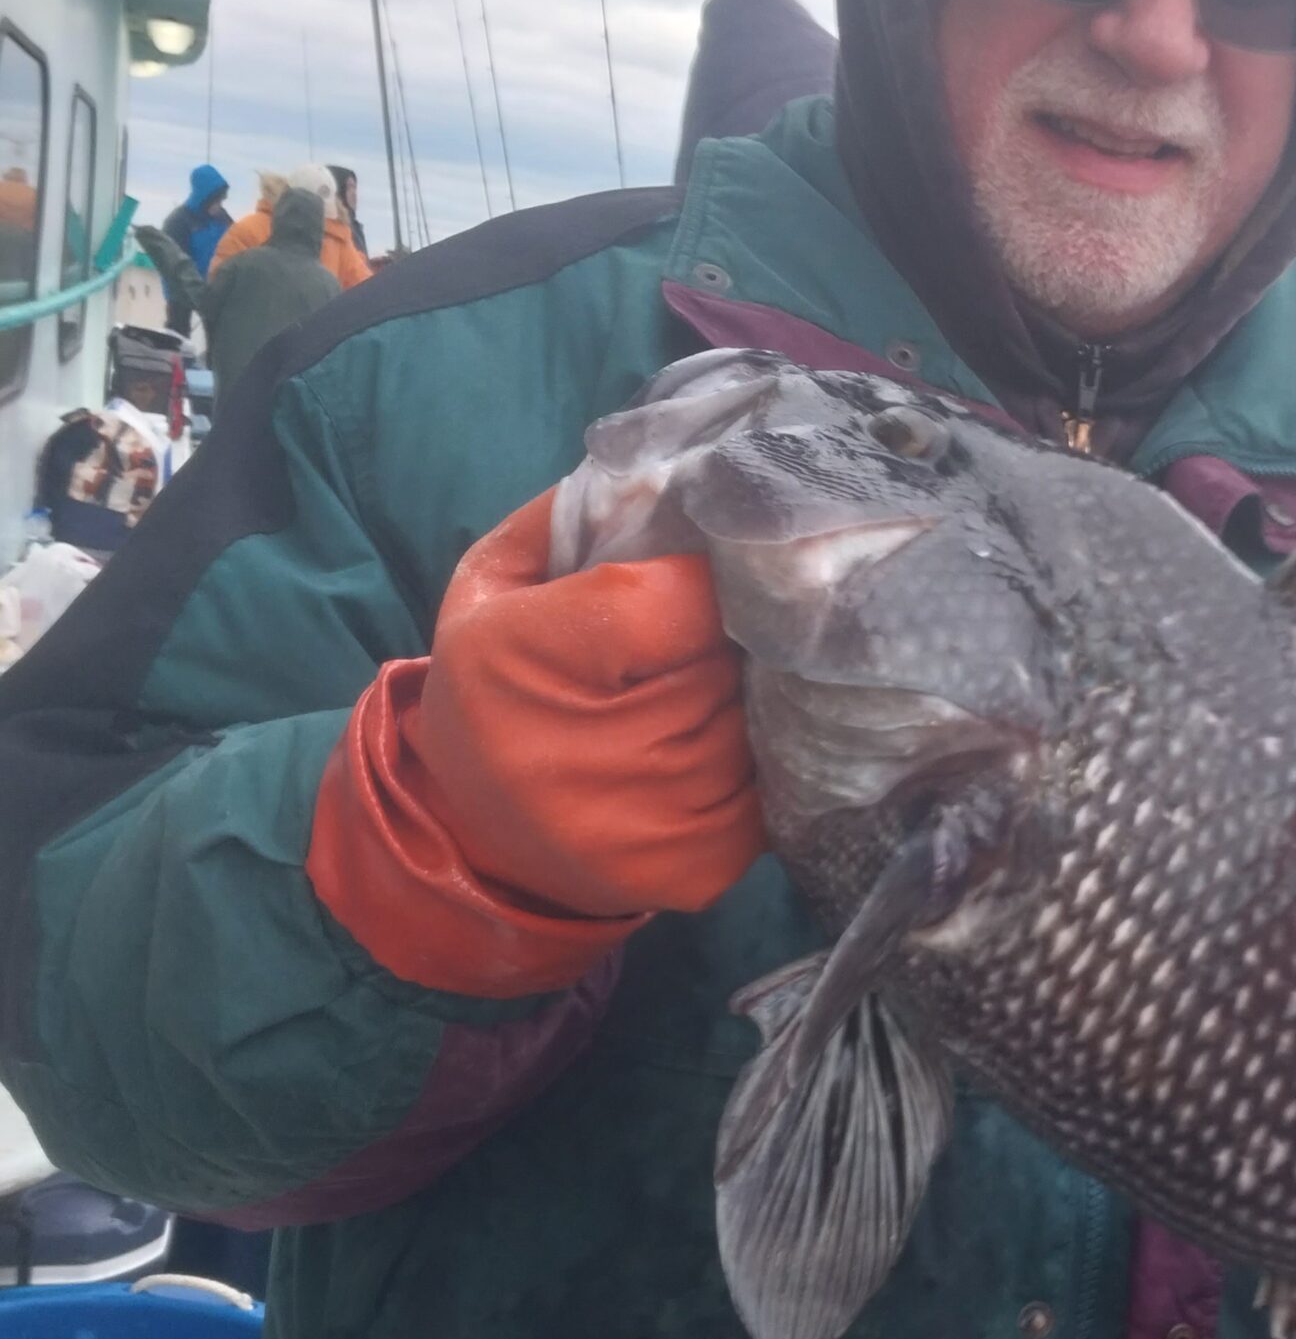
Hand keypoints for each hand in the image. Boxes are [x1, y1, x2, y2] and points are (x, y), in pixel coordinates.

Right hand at [310, 489, 763, 996]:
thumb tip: (690, 469)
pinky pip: (777, 784)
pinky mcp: (697, 869)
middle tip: (736, 618)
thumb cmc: (495, 681)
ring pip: (762, 722)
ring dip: (759, 694)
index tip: (714, 564)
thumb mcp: (496, 581)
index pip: (678, 599)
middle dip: (742, 631)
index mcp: (517, 661)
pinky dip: (766, 754)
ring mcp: (644, 825)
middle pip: (729, 661)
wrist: (476, 831)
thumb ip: (578, 514)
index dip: (711, 573)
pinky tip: (732, 737)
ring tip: (731, 676)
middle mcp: (579, 759)